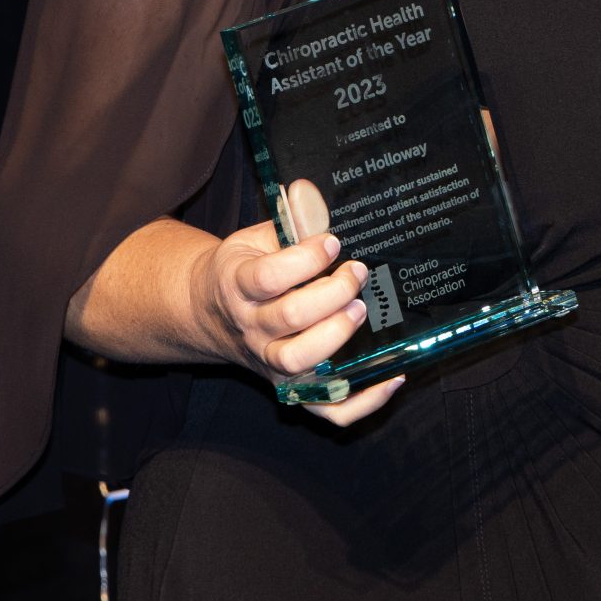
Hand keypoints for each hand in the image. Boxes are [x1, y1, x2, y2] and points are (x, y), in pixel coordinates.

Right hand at [192, 214, 405, 426]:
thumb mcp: (255, 238)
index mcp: (239, 285)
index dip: (305, 258)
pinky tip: (393, 377)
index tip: (333, 242)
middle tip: (356, 273)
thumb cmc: (242, 270)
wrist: (208, 313)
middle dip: (331, 294)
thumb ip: (287, 220)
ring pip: (300, 363)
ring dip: (337, 336)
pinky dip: (361, 403)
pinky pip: (325, 410)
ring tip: (361, 309)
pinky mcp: (291, 388)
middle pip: (289, 318)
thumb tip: (308, 189)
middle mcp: (252, 328)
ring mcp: (270, 362)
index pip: (269, 276)